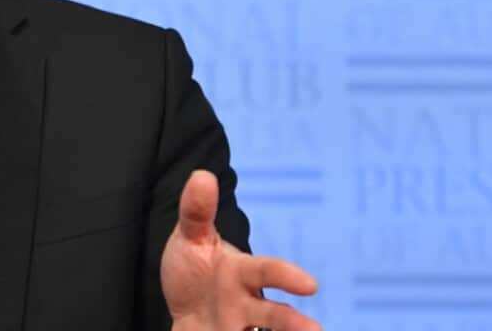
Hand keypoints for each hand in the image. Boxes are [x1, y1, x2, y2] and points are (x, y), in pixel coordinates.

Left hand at [161, 170, 321, 330]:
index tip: (310, 284)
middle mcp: (247, 304)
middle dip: (294, 324)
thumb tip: (202, 175)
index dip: (286, 276)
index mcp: (242, 273)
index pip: (267, 272)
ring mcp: (237, 327)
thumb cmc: (195, 269)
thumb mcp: (191, 238)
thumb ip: (196, 212)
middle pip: (274, 315)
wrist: (181, 307)